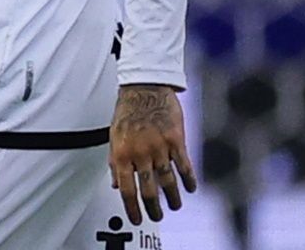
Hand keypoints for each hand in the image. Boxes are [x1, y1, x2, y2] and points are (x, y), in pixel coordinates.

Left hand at [109, 83, 196, 224]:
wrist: (145, 86)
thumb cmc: (128, 109)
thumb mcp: (114, 136)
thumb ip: (114, 161)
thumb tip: (115, 184)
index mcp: (122, 153)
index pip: (126, 189)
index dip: (131, 208)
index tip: (136, 218)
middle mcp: (140, 153)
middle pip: (148, 191)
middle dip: (153, 208)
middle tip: (156, 216)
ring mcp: (159, 147)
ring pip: (167, 182)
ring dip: (172, 198)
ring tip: (174, 206)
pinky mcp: (176, 140)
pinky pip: (184, 166)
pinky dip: (188, 180)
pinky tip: (190, 188)